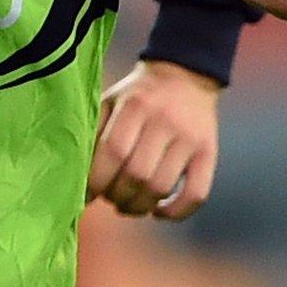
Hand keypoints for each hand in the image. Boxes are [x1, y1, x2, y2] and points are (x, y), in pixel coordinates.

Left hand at [86, 60, 221, 219]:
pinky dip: (176, 212)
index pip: (113, 151)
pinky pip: (196, 193)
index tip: (86, 194)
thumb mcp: (110, 100)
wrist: (186, 75)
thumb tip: (76, 174)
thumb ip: (94, 131)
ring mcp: (190, 139)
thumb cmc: (137, 95)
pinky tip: (158, 212)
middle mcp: (164, 121)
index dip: (97, 180)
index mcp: (135, 105)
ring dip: (140, 206)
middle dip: (117, 196)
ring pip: (162, 187)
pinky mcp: (209, 154)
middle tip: (109, 198)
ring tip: (128, 205)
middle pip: (137, 174)